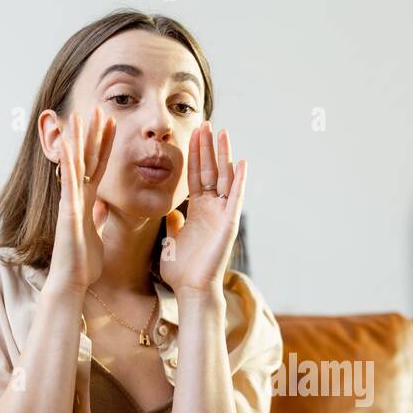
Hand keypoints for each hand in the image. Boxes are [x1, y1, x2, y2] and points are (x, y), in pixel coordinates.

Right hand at [46, 107, 114, 293]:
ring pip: (75, 166)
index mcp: (87, 202)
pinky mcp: (67, 212)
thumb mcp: (96, 234)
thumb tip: (102, 206)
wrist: (71, 282)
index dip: (105, 146)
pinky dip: (69, 165)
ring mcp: (70, 203)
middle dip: (94, 135)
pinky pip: (69, 184)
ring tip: (81, 117)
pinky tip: (69, 146)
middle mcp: (77, 198)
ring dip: (78, 141)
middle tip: (101, 109)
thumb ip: (98, 217)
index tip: (112, 125)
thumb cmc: (83, 264)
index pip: (99, 168)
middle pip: (88, 160)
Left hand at [160, 121, 246, 294]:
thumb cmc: (182, 270)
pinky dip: (239, 181)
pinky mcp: (229, 224)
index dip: (196, 154)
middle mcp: (212, 209)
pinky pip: (235, 198)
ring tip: (223, 133)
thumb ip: (174, 224)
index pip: (197, 176)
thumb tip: (172, 211)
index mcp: (197, 211)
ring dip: (224, 156)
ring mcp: (222, 215)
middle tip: (207, 123)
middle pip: (211, 171)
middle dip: (208, 147)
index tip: (195, 133)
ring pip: (224, 179)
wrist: (191, 289)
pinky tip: (241, 163)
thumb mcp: (172, 241)